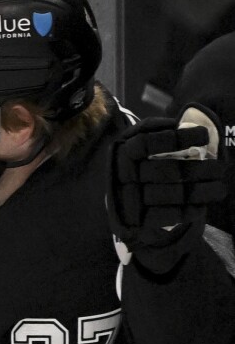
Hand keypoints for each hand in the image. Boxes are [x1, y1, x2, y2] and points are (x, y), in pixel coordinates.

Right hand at [107, 105, 223, 274]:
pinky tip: (202, 206)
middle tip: (220, 167)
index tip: (203, 135)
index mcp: (121, 152)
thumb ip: (155, 132)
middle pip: (165, 170)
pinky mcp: (136, 220)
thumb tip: (182, 123)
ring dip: (201, 191)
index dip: (176, 138)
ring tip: (220, 187)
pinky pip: (165, 216)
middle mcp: (121, 175)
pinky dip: (187, 211)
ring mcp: (127, 199)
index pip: (147, 143)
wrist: (122, 205)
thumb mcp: (139, 145)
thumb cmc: (140, 168)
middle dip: (198, 169)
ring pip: (170, 194)